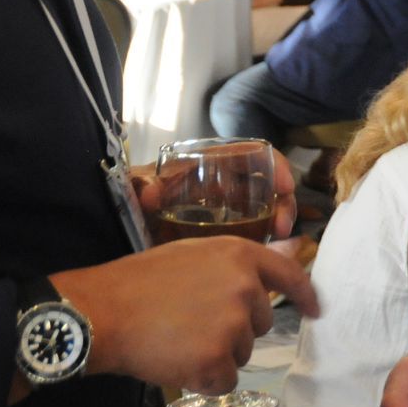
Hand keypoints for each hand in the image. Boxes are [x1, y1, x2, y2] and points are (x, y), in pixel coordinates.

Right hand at [51, 238, 317, 393]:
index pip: (289, 274)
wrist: (104, 313)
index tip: (316, 310)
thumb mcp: (193, 254)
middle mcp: (246, 289)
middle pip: (260, 323)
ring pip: (242, 353)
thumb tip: (288, 250)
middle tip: (191, 324)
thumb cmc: (141, 281)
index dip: (305, 294)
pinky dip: (203, 380)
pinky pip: (224, 381)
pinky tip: (176, 363)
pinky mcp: (216, 360)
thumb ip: (237, 262)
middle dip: (234, 330)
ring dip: (216, 355)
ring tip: (178, 340)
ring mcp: (233, 326)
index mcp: (240, 256)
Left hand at [134, 145, 298, 241]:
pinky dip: (265, 238)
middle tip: (283, 227)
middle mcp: (223, 181)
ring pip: (265, 207)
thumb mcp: (135, 187)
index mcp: (208, 164)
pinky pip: (253, 230)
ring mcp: (226, 206)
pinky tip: (265, 252)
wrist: (122, 221)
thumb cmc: (134, 197)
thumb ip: (141, 186)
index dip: (275, 165)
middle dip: (283, 202)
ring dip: (278, 221)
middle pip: (267, 184)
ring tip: (278, 240)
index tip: (285, 187)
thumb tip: (150, 192)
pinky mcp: (224, 230)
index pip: (251, 154)